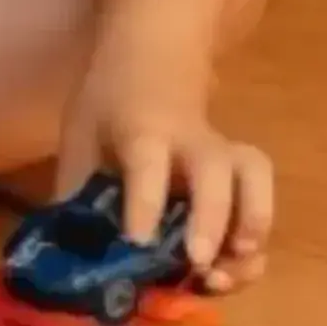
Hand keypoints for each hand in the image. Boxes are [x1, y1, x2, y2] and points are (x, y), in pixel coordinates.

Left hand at [57, 54, 271, 293]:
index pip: (146, 162)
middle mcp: (191, 139)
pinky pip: (259, 195)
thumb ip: (76, 192)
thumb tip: (67, 256)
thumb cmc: (110, 101)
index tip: (138, 244)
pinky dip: (256, 235)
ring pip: (252, 178)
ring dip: (249, 227)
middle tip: (199, 263)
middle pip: (213, 171)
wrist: (156, 54)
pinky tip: (240, 265)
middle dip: (210, 219)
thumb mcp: (81, 135)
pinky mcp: (239, 167)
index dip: (144, 203)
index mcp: (142, 128)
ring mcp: (222, 151)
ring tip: (228, 271)